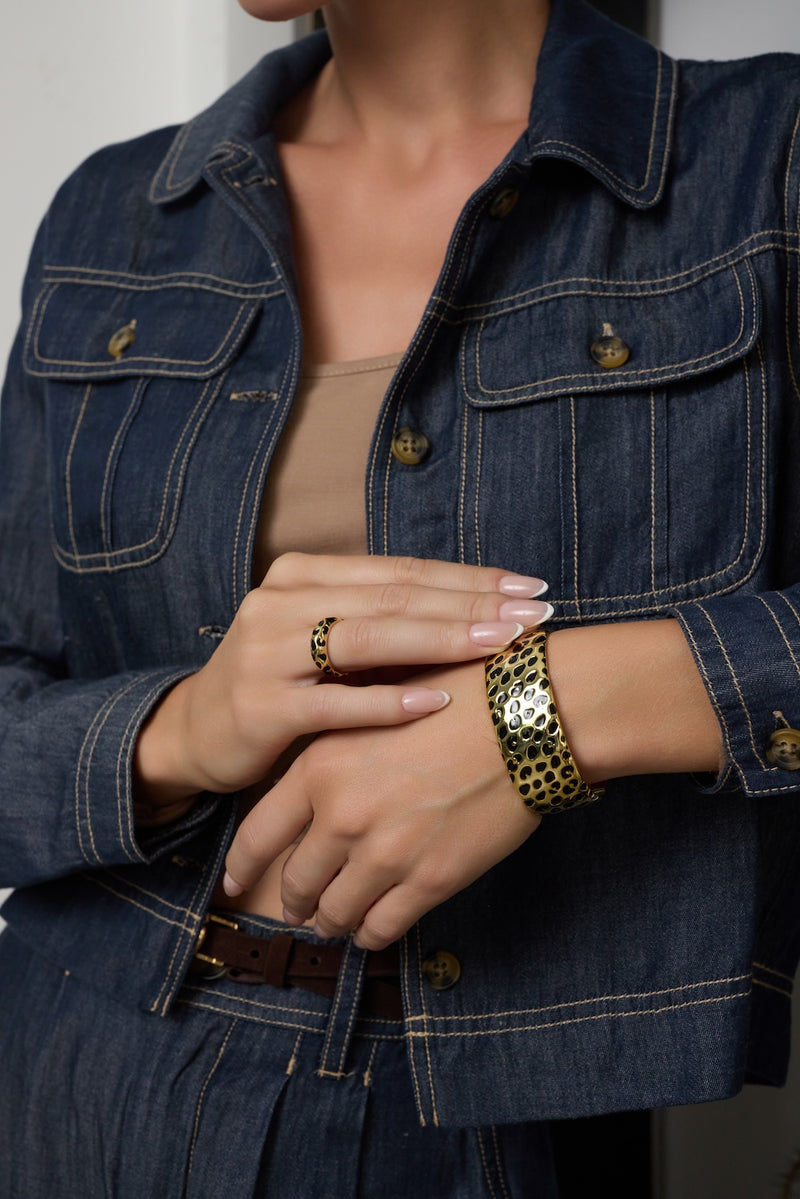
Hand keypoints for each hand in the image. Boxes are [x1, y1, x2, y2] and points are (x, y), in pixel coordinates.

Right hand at [134, 553, 550, 805]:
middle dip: (471, 604)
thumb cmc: (282, 680)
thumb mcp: (323, 638)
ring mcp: (267, 652)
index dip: (470, 577)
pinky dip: (387, 701)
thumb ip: (383, 620)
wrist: (197, 731)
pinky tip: (437, 699)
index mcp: (303, 575)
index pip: (401, 570)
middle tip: (534, 612)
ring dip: (441, 638)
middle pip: (393, 597)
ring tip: (500, 643)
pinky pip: (335, 704)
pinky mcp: (261, 706)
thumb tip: (482, 608)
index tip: (531, 586)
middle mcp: (281, 601)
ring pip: (368, 639)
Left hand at [222, 660, 540, 948]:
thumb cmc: (457, 696)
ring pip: (335, 912)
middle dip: (293, 900)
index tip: (234, 880)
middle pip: (295, 881)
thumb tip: (316, 783)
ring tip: (334, 920)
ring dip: (330, 921)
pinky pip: (382, 927)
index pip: (260, 831)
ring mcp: (385, 854)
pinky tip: (373, 927)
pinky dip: (371, 933)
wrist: (523, 717)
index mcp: (321, 767)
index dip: (242, 863)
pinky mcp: (430, 881)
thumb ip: (339, 748)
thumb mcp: (375, 708)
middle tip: (296, 908)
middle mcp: (342, 816)